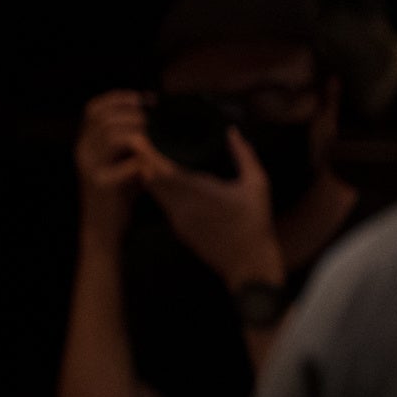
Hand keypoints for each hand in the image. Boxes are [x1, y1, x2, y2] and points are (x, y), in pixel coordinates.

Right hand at [74, 91, 148, 238]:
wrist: (103, 228)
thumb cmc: (118, 192)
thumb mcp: (119, 160)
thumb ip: (128, 139)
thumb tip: (151, 112)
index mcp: (85, 144)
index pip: (94, 109)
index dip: (119, 98)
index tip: (144, 100)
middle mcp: (82, 153)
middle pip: (105, 118)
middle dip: (134, 114)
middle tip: (155, 121)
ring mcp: (90, 168)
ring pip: (114, 136)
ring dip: (140, 133)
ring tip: (156, 139)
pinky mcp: (102, 185)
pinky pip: (129, 164)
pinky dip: (145, 160)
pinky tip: (154, 164)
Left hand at [142, 127, 282, 287]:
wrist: (248, 265)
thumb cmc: (256, 222)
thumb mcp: (257, 184)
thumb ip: (243, 155)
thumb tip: (232, 131)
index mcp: (199, 192)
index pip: (161, 171)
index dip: (147, 154)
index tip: (140, 137)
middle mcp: (181, 206)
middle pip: (150, 179)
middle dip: (143, 160)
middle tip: (139, 140)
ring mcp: (177, 220)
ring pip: (153, 192)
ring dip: (149, 174)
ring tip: (147, 155)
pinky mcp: (178, 229)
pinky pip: (162, 203)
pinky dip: (158, 189)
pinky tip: (161, 178)